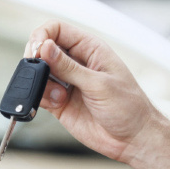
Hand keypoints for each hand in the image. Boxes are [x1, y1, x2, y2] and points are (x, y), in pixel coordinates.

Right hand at [25, 21, 161, 163]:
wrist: (132, 139)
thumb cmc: (129, 107)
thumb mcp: (99, 84)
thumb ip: (70, 68)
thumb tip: (45, 48)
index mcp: (90, 49)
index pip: (57, 29)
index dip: (43, 36)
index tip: (38, 51)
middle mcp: (76, 63)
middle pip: (43, 49)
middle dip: (37, 60)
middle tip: (41, 73)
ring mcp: (67, 82)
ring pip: (38, 72)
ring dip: (40, 82)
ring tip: (58, 95)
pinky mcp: (59, 102)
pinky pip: (39, 94)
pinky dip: (40, 98)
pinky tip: (57, 104)